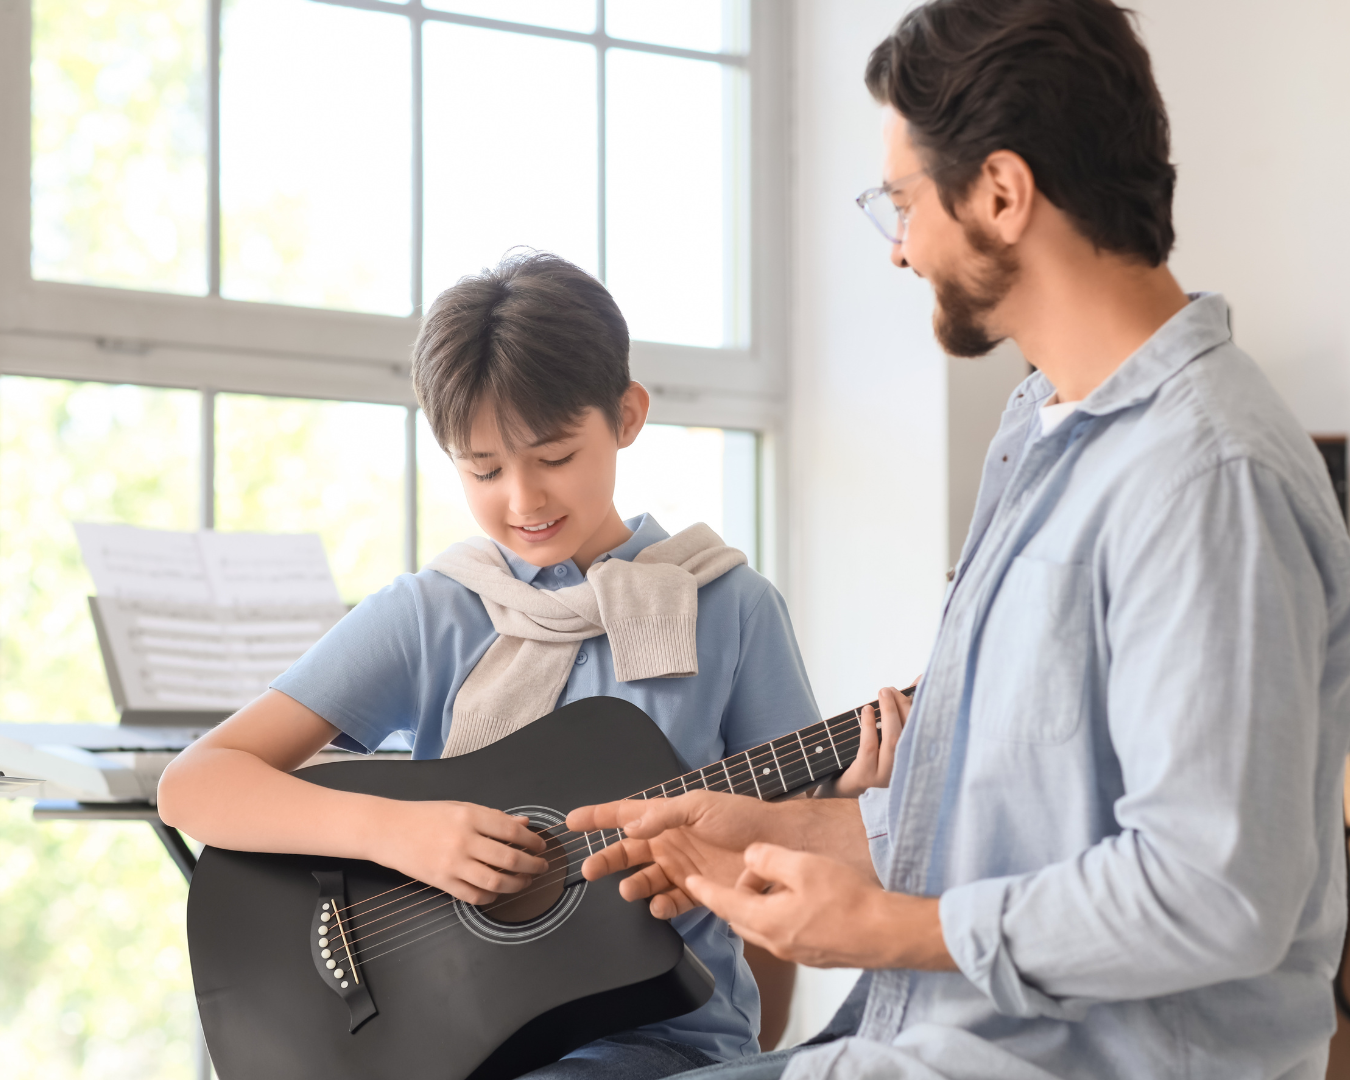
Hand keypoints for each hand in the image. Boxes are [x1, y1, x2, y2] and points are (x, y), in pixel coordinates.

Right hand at [375, 800, 547, 904]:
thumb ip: (493, 817)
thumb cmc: (426, 815)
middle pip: (509, 859)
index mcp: (470, 816)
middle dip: (532, 865)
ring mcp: (452, 864)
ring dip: (517, 884)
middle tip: (541, 867)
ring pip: (495, 881)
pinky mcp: (442, 882)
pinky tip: (498, 891)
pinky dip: (491, 896)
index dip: (532, 841)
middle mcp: (463, 840)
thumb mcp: (461, 807)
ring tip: (525, 881)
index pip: (512, 831)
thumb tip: (523, 824)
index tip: (541, 846)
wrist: (389, 829)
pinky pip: (474, 895)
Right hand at [567, 790, 774, 918]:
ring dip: (633, 886)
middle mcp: (670, 842)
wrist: (777, 846)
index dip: (597, 816)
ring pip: (645, 880)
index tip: (572, 821)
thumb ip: (663, 815)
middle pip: (627, 852)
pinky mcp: (697, 893)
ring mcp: (682, 869)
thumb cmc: (742, 818)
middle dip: (606, 859)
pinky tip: (659, 905)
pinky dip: (661, 907)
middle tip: (589, 868)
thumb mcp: (700, 805)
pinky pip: (670, 903)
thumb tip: (632, 826)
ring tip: (630, 889)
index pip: (624, 814)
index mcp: (667, 817)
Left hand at [685, 843, 954, 971]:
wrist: (886, 933)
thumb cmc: (848, 901)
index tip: (690, 882)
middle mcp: (776, 942)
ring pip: (762, 926)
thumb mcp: (801, 866)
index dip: (704, 890)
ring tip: (782, 879)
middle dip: (737, 894)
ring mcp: (795, 952)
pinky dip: (780, 915)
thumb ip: (768, 858)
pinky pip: (784, 933)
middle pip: (740, 917)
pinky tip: (801, 899)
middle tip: (752, 871)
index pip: (722, 904)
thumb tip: (751, 856)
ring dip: (761, 904)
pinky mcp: (813, 954)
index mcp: (766, 920)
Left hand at [832, 683, 914, 797]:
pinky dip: (869, 725)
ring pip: (893, 740)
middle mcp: (905, 772)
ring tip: (883, 692)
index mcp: (914, 762)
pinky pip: (870, 747)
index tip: (918, 685)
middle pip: (910, 734)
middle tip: (891, 689)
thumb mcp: (887, 735)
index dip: (922, 707)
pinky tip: (867, 710)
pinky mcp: (866, 777)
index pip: (923, 732)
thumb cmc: (868, 756)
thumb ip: (901, 712)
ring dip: (889, 712)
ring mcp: (885, 777)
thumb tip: (919, 679)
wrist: (839, 786)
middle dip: (903, 706)